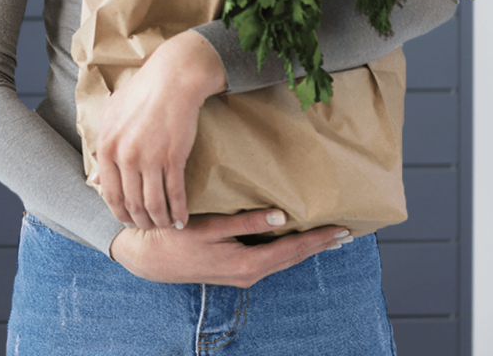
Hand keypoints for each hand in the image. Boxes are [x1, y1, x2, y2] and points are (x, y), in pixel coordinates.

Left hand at [95, 31, 225, 229]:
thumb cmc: (142, 93)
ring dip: (160, 220)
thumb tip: (95, 180)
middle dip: (140, 221)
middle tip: (148, 227)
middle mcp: (124, 155)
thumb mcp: (113, 115)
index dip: (120, 213)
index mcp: (106, 146)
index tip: (129, 219)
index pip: (110, 193)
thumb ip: (104, 147)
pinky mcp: (174, 157)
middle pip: (131, 203)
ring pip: (153, 204)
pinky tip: (181, 219)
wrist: (172, 78)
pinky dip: (178, 212)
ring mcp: (149, 157)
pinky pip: (175, 194)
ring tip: (166, 225)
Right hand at [109, 209, 352, 286]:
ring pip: (281, 261)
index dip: (318, 239)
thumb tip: (281, 217)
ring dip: (304, 249)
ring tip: (325, 238)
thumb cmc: (176, 238)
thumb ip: (246, 222)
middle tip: (344, 234)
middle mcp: (248, 274)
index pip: (292, 250)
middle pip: (292, 258)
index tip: (341, 229)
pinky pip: (268, 260)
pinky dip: (286, 251)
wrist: (147, 257)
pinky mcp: (232, 270)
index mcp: (247, 264)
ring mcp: (241, 274)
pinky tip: (289, 241)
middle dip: (318, 246)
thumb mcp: (210, 227)